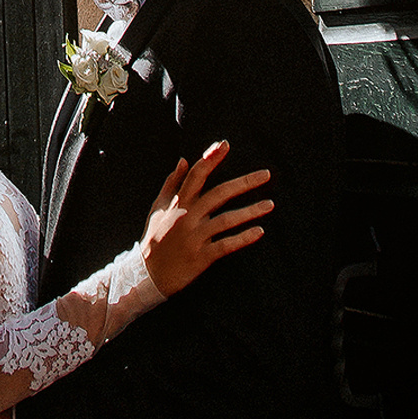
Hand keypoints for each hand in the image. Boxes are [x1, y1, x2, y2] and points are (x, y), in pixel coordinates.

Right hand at [141, 139, 272, 294]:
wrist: (148, 274)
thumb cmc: (154, 237)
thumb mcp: (158, 206)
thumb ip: (171, 183)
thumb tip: (183, 160)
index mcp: (179, 203)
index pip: (196, 175)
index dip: (211, 159)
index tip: (225, 144)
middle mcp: (188, 217)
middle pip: (219, 194)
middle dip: (244, 183)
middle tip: (266, 174)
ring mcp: (195, 237)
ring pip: (227, 220)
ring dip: (250, 211)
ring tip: (270, 204)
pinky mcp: (202, 256)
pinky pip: (226, 245)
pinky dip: (243, 238)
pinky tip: (259, 231)